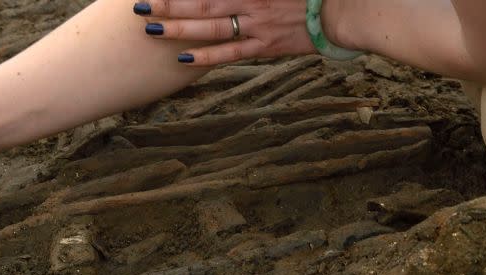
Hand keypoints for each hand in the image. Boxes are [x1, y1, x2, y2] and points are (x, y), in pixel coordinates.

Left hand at [134, 0, 315, 65]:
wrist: (345, 10)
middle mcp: (252, 0)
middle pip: (202, 1)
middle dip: (169, 3)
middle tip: (140, 5)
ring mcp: (258, 24)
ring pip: (211, 27)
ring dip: (179, 28)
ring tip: (151, 29)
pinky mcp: (267, 46)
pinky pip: (232, 53)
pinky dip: (207, 55)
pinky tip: (183, 58)